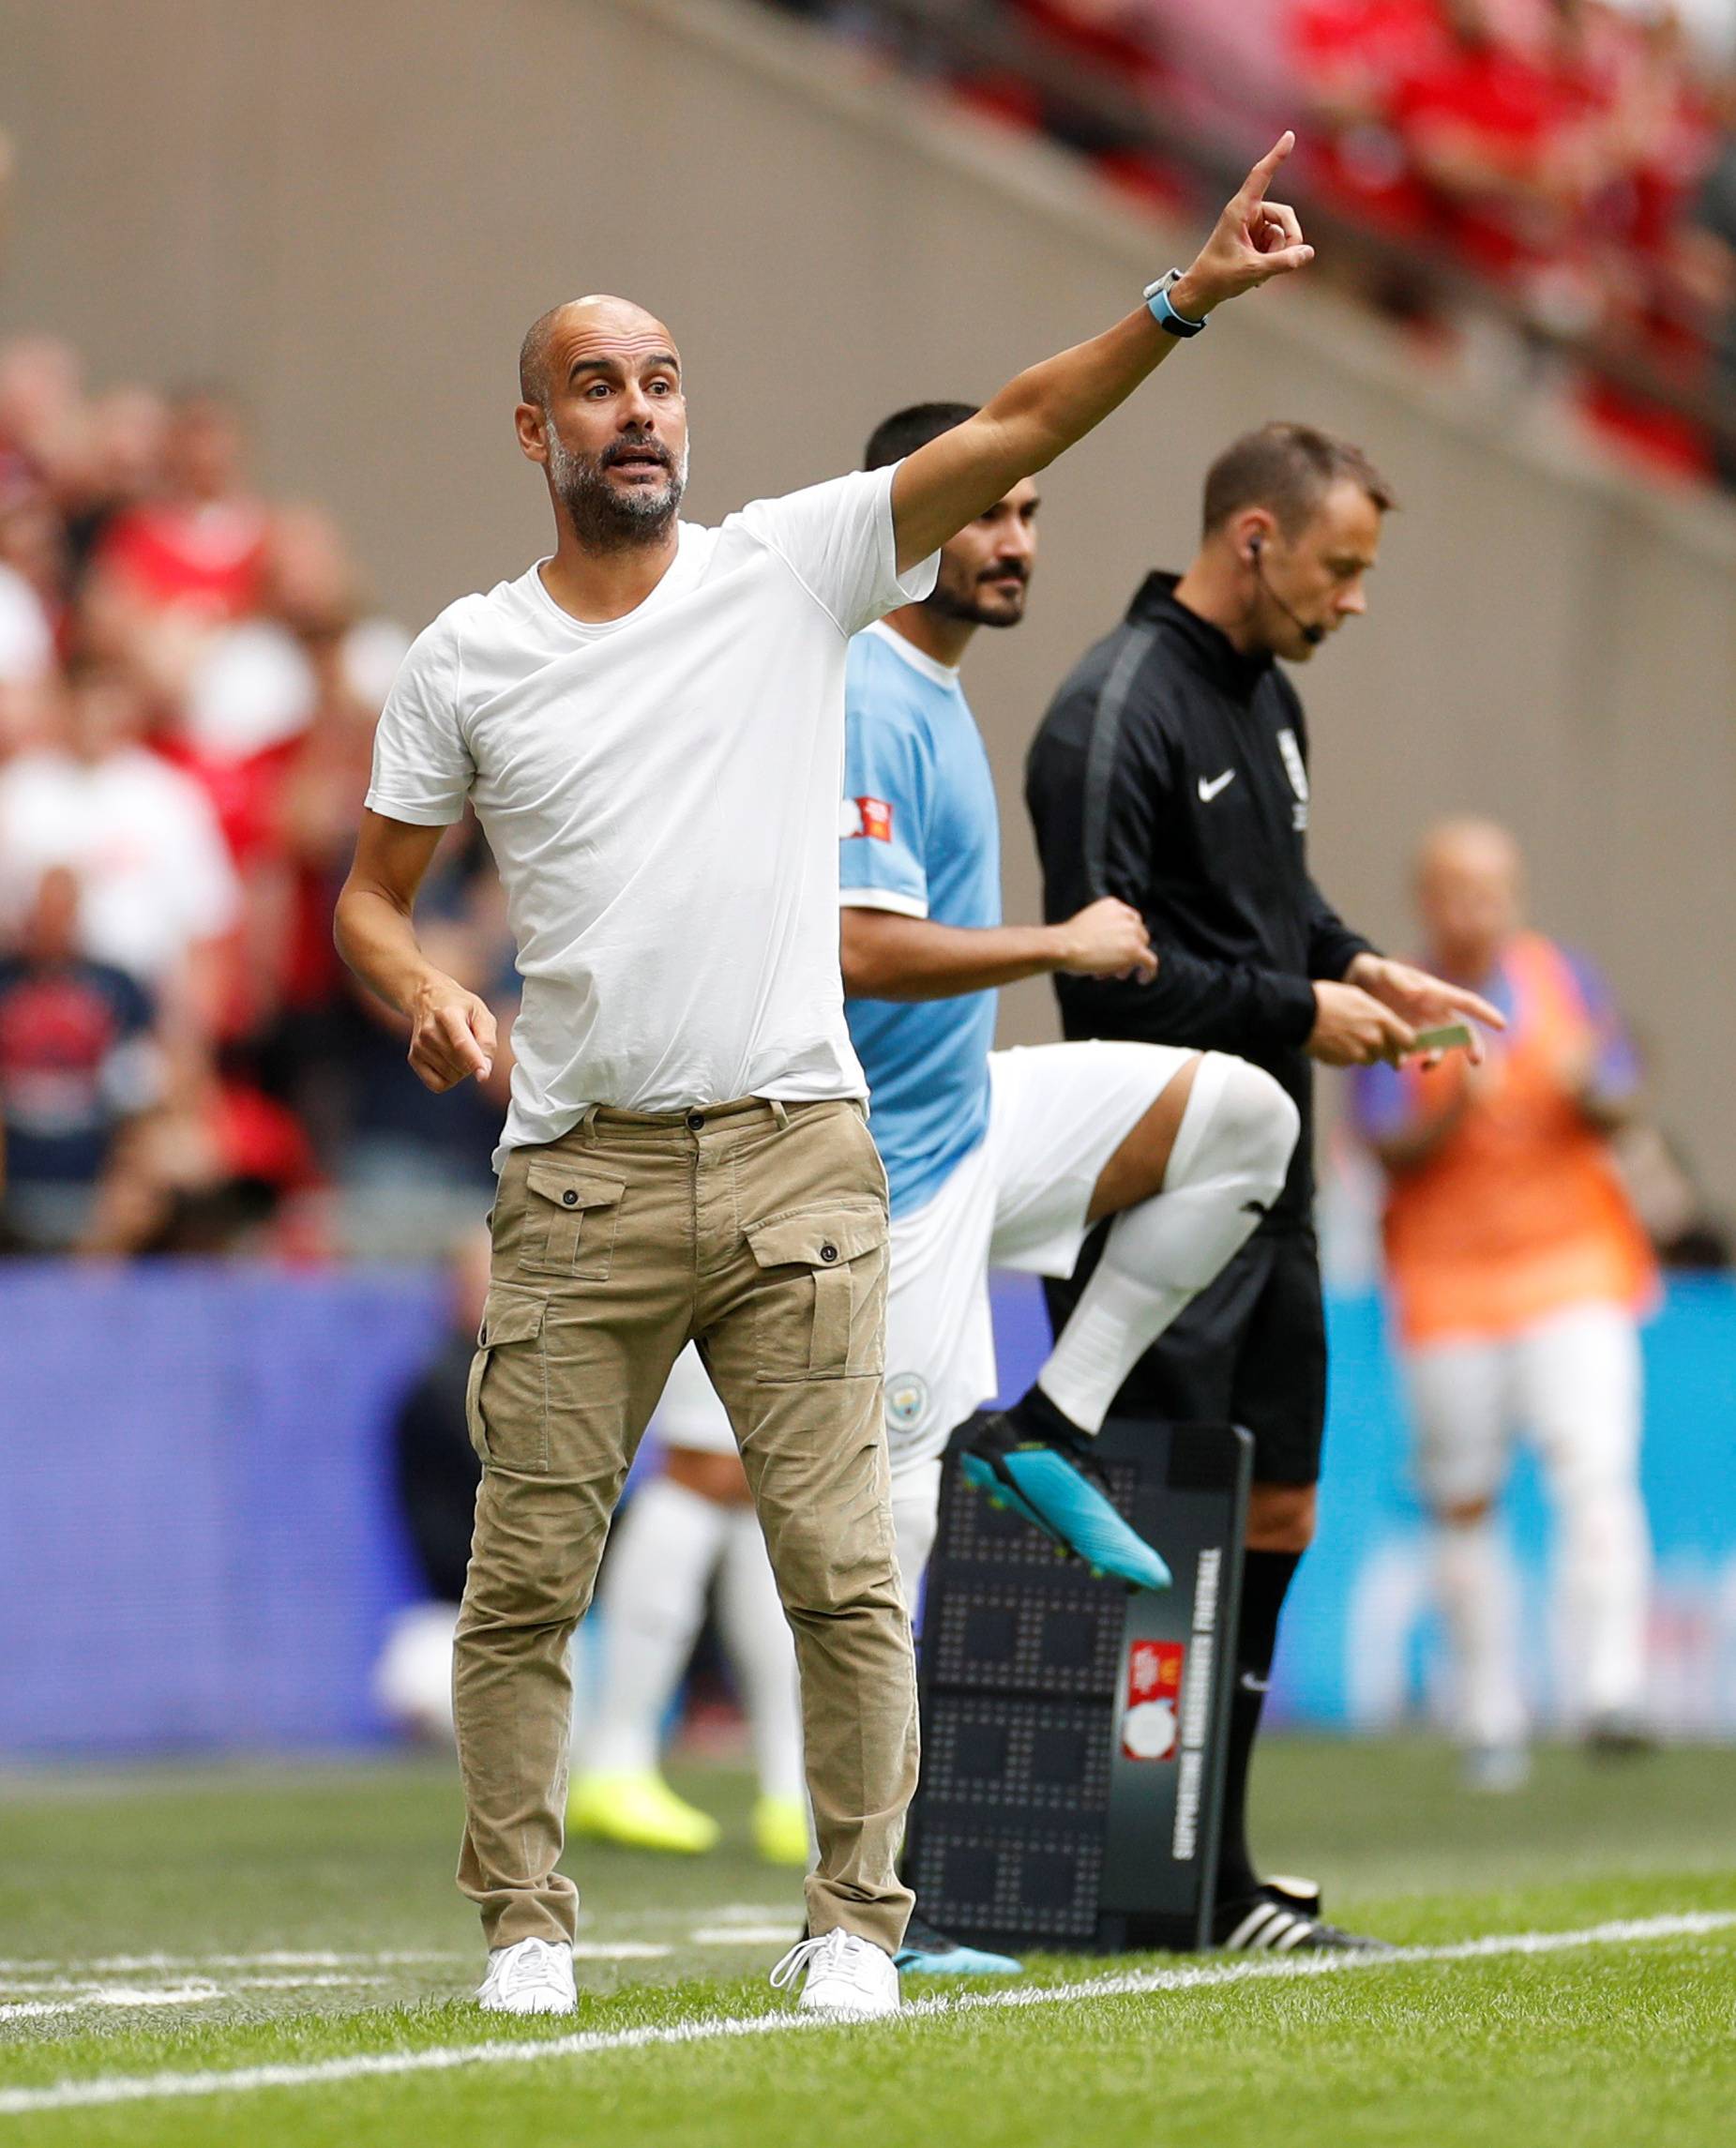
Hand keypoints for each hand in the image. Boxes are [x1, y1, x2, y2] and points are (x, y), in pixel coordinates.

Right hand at [408, 973, 497, 1091]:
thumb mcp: (481, 1014)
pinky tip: (448, 1061)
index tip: (483, 1076)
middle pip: (460, 1064)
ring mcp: (419, 1046)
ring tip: (457, 1048)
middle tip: (471, 1044)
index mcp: (448, 1014)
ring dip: (461, 1070)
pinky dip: (448, 1079)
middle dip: (473, 1062)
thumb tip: (485, 1069)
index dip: (474, 1060)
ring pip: (451, 1076)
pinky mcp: (413, 1058)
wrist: (428, 999)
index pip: (461, 1043)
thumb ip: (488, 1041)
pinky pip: (438, 1085)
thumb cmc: (460, 1008)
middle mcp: (429, 1031)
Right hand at [1051, 897, 1158, 982]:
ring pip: (1141, 950)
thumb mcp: (1088, 924)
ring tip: (1114, 975)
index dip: (1124, 938)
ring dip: (1129, 963)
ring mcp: (1132, 933)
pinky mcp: (1135, 950)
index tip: (1114, 950)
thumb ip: (1105, 929)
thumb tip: (1113, 949)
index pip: (1129, 921)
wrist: (1064, 946)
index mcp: (1113, 905)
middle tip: (1112, 967)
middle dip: (1127, 952)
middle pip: (1138, 936)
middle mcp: (1126, 916)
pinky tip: (1142, 979)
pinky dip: (1149, 972)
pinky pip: (1150, 962)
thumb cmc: (1068, 940)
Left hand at [1172, 133, 1313, 317]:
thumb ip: (1282, 262)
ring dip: (1279, 253)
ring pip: (1283, 232)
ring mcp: (1253, 224)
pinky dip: (1275, 258)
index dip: (1276, 156)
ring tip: (1261, 272)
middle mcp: (1248, 212)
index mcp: (1240, 210)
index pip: (1261, 176)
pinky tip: (1259, 273)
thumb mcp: (1252, 271)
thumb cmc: (1219, 277)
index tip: (1289, 135)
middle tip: (1290, 261)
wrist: (1202, 290)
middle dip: (1291, 238)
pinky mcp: (1256, 236)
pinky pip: (1278, 242)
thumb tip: (1308, 253)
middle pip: (1285, 215)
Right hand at [1308, 980, 1415, 1066]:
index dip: (1406, 1043)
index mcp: (1381, 1019)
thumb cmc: (1328, 998)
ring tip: (1348, 1038)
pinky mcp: (1343, 1062)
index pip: (1408, 1040)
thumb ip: (1378, 1015)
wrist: (1299, 1012)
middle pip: (1391, 1055)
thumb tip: (1388, 1027)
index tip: (1402, 1043)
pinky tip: (1334, 1042)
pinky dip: (1346, 1056)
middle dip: (1385, 1051)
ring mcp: (1358, 1053)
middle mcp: (1374, 1039)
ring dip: (1365, 1053)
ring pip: (1371, 1060)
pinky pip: (1351, 1062)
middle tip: (1373, 1043)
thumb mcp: (1359, 998)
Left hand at [1344, 954, 1504, 1062]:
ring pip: (1441, 1045)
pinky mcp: (1405, 1036)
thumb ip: (1399, 980)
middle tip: (1477, 1061)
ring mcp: (1421, 1025)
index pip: (1467, 1002)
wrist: (1356, 983)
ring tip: (1425, 1066)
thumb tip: (1418, 992)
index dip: (1486, 1013)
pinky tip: (1400, 1063)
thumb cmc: (1375, 972)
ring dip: (1439, 1058)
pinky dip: (1411, 1060)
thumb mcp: (1384, 971)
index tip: (1502, 1025)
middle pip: (1462, 1031)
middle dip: (1472, 1046)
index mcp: (1436, 993)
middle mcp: (1434, 1011)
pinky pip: (1415, 1052)